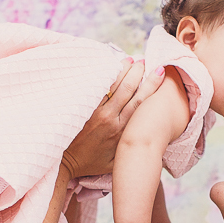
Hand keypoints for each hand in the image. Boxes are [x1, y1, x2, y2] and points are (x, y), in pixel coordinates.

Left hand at [62, 57, 164, 177]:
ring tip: (129, 60)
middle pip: (127, 89)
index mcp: (121, 130)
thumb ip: (130, 148)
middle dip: (137, 72)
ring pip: (112, 85)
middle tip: (143, 61)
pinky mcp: (83, 107)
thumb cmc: (91, 163)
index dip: (151, 85)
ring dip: (122, 70)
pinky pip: (96, 88)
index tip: (159, 71)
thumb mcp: (116, 162)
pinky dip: (104, 76)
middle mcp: (109, 117)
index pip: (139, 102)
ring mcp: (95, 111)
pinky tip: (109, 67)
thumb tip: (146, 138)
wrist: (64, 162)